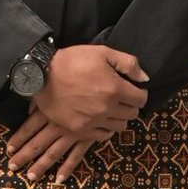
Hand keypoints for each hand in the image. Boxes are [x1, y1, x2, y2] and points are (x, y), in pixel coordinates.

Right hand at [6, 46, 147, 180]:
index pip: (141, 99)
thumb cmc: (73, 60)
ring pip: (120, 126)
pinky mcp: (80, 129)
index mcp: (115, 89)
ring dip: (119, 117)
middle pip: (132, 114)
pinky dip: (106, 128)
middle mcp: (106, 108)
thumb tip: (145, 78)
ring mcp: (93, 121)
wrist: (42, 74)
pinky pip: (103, 136)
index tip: (134, 89)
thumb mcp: (103, 52)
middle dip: (130, 104)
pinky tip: (101, 118)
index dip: (140, 93)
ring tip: (111, 107)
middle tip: (122, 97)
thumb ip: (129, 64)